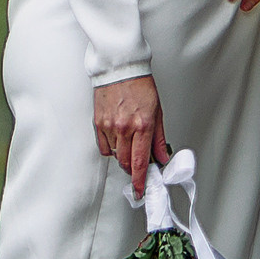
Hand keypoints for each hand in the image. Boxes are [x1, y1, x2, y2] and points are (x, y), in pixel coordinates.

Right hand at [93, 76, 167, 196]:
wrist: (120, 68)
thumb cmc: (139, 85)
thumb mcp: (157, 111)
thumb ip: (158, 138)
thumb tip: (161, 156)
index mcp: (142, 125)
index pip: (140, 161)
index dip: (139, 180)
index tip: (139, 190)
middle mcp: (125, 127)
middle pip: (126, 162)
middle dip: (133, 169)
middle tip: (138, 167)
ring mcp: (110, 126)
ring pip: (116, 155)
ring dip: (124, 156)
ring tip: (129, 143)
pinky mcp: (99, 123)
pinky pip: (104, 146)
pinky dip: (111, 148)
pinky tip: (118, 139)